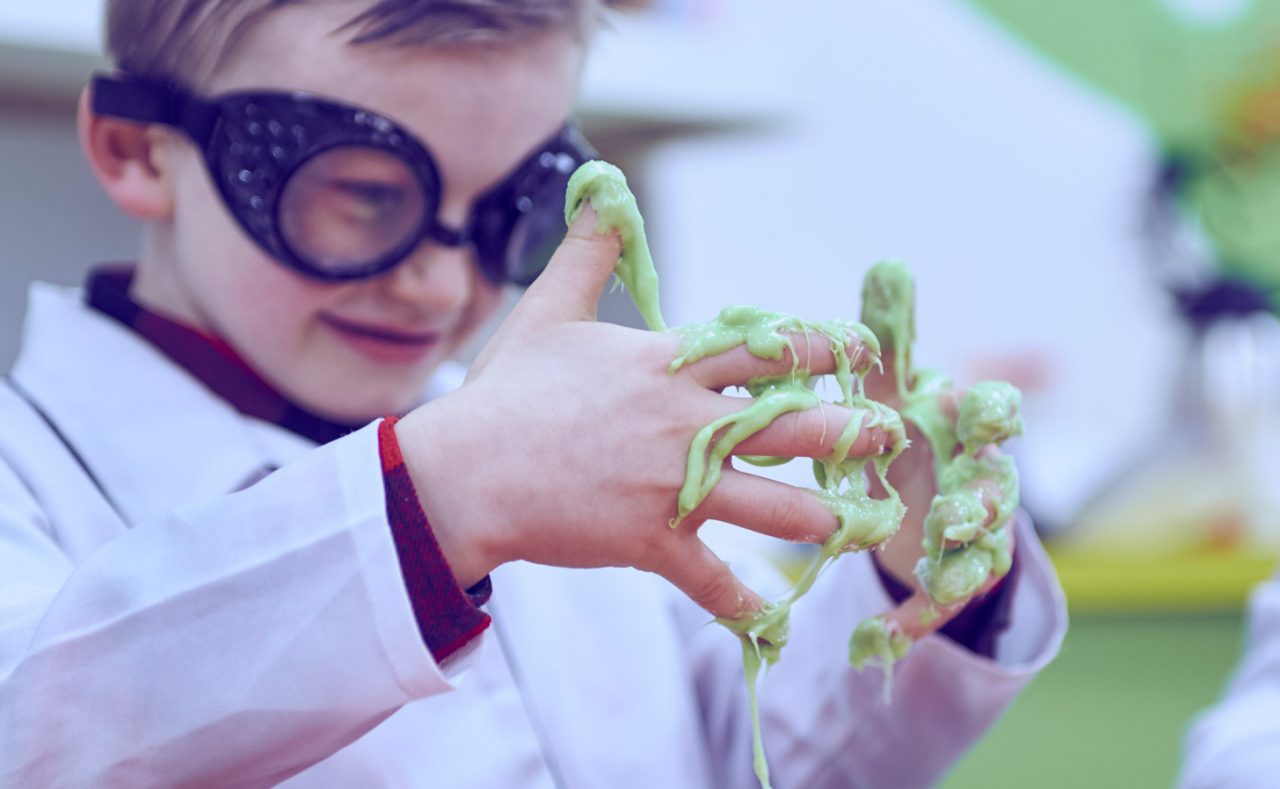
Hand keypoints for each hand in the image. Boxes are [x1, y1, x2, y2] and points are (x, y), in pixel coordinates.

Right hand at [395, 207, 891, 619]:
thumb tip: (602, 189)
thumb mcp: (549, 308)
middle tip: (888, 433)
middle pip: (790, 426)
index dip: (823, 347)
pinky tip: (768, 613)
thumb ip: (588, 251)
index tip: (859, 349)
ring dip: (821, 516)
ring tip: (857, 519)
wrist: (465, 473)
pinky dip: (739, 600)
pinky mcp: (650, 542)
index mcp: (669, 367)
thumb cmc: (508, 391)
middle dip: (849, 431)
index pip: (767, 349)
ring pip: (770, 506)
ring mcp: (672, 488)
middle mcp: (685, 426)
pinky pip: (708, 578)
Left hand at [863, 355, 1015, 638]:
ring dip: (960, 565)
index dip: (997, 415)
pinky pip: (938, 604)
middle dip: (983, 503)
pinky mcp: (950, 578)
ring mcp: (972, 535)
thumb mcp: (892, 387)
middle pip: (997, 491)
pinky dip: (914, 620)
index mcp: (968, 428)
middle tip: (958, 514)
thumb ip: (891, 337)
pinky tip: (881, 638)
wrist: (914, 497)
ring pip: (979, 553)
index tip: (986, 413)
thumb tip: (887, 265)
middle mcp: (982, 480)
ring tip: (938, 577)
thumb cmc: (907, 431)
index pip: (997, 415)